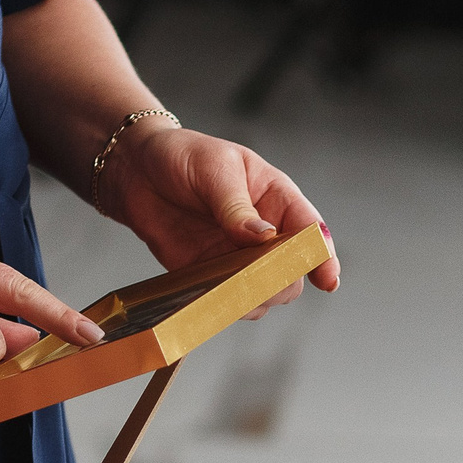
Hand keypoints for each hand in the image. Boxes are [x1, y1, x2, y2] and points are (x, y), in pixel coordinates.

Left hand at [95, 123, 339, 312]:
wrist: (134, 170)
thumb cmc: (181, 156)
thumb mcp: (214, 168)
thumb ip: (236, 205)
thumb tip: (262, 238)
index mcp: (276, 198)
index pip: (309, 229)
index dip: (322, 255)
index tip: (327, 278)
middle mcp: (264, 233)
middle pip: (292, 271)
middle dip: (281, 279)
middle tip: (258, 276)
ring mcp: (237, 258)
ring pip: (264, 293)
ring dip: (253, 296)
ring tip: (231, 284)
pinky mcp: (209, 276)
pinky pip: (228, 302)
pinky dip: (225, 306)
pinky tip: (213, 297)